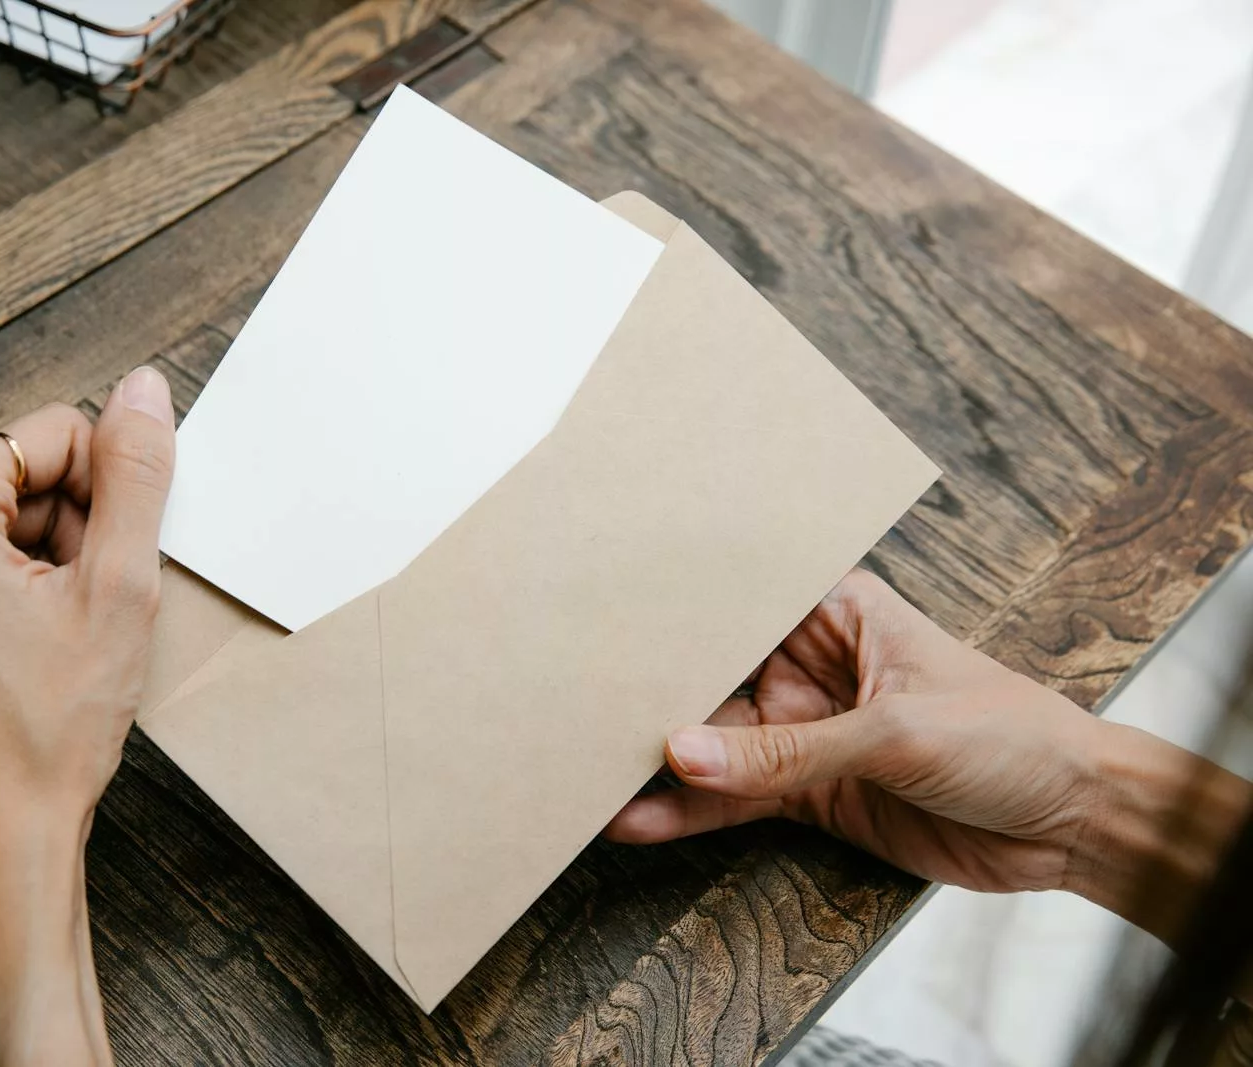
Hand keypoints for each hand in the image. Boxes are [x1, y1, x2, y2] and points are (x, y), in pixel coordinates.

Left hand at [0, 366, 175, 1066]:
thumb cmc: (49, 728)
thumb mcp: (118, 587)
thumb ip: (136, 476)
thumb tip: (144, 390)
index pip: (48, 433)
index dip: (104, 490)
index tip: (112, 563)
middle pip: (16, 476)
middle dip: (73, 528)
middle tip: (92, 606)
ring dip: (48, 563)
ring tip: (65, 637)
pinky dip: (13, 594)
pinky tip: (35, 654)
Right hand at [605, 570, 1250, 936]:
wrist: (1074, 823)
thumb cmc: (1010, 736)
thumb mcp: (893, 732)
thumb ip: (783, 751)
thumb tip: (684, 753)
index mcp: (837, 611)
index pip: (739, 604)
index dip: (675, 612)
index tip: (605, 624)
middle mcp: (812, 665)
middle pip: (713, 677)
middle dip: (652, 695)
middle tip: (578, 713)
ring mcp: (808, 733)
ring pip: (716, 745)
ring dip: (661, 766)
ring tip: (591, 780)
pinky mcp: (812, 793)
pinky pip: (739, 800)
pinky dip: (692, 814)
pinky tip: (640, 820)